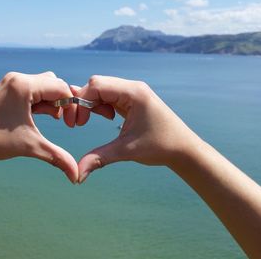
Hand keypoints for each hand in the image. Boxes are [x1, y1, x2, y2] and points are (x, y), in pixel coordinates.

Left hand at [0, 71, 78, 182]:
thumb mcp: (31, 146)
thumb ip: (57, 157)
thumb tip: (77, 177)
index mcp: (23, 86)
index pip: (60, 88)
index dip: (71, 106)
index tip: (71, 125)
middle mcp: (17, 78)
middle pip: (54, 82)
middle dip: (62, 102)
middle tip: (63, 122)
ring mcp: (11, 82)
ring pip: (43, 84)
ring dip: (52, 101)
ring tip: (53, 119)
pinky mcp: (7, 88)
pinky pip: (32, 88)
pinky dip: (40, 100)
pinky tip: (40, 116)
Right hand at [73, 75, 201, 182]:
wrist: (184, 149)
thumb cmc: (160, 147)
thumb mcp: (126, 151)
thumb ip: (99, 158)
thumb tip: (77, 176)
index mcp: (133, 93)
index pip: (96, 85)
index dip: (81, 102)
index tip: (79, 124)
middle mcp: (133, 87)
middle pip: (96, 84)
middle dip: (84, 102)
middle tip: (80, 124)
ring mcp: (133, 92)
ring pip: (101, 89)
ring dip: (92, 104)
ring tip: (92, 121)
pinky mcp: (133, 99)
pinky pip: (110, 95)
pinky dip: (101, 105)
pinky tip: (107, 118)